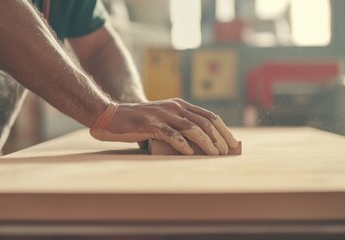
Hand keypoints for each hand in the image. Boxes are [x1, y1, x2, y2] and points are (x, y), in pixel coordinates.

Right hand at [90, 98, 237, 154]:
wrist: (113, 116)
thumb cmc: (139, 122)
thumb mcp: (163, 119)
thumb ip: (179, 126)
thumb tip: (200, 146)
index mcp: (180, 105)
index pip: (209, 116)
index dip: (223, 130)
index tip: (232, 143)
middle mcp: (175, 107)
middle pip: (205, 122)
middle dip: (219, 137)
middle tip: (226, 152)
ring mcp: (163, 115)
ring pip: (192, 128)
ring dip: (207, 142)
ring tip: (215, 154)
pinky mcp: (152, 124)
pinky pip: (172, 135)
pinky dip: (183, 145)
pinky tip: (190, 154)